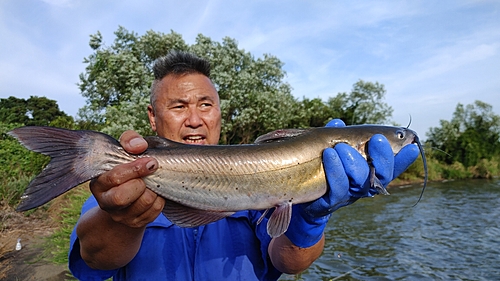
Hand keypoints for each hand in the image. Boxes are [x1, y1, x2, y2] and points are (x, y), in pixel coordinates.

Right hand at [90, 130, 164, 227]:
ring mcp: (120, 216)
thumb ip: (129, 140)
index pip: (114, 178)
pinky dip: (159, 199)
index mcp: (99, 182)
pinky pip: (153, 211)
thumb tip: (139, 146)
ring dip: (153, 190)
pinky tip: (155, 192)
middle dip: (141, 184)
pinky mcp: (135, 223)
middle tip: (151, 173)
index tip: (150, 162)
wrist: (132, 191)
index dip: (134, 169)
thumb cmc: (128, 166)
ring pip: (142, 203)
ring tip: (153, 182)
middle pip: (121, 197)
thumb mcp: (126, 149)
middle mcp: (105, 202)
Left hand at [285, 119, 418, 246]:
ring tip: (341, 147)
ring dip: (353, 162)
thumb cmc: (320, 168)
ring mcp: (348, 196)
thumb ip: (336, 137)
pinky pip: (337, 189)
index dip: (403, 159)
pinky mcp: (330, 203)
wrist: (300, 195)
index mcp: (368, 172)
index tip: (411, 146)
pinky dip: (335, 170)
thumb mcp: (329, 149)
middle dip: (382, 157)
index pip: (391, 167)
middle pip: (382, 176)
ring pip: (360, 182)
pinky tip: (329, 155)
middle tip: (375, 139)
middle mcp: (363, 186)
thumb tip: (338, 123)